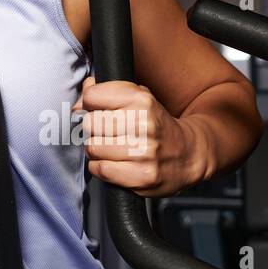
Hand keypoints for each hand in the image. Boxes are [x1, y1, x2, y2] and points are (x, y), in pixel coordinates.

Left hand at [72, 76, 208, 196]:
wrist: (189, 153)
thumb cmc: (155, 124)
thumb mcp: (137, 98)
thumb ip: (105, 91)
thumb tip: (78, 102)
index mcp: (141, 100)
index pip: (92, 97)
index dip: (89, 104)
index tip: (98, 110)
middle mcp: (143, 124)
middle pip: (90, 124)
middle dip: (93, 129)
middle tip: (106, 132)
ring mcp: (144, 152)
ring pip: (93, 148)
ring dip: (97, 149)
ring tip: (112, 148)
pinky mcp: (143, 176)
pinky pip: (101, 169)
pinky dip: (101, 167)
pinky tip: (114, 162)